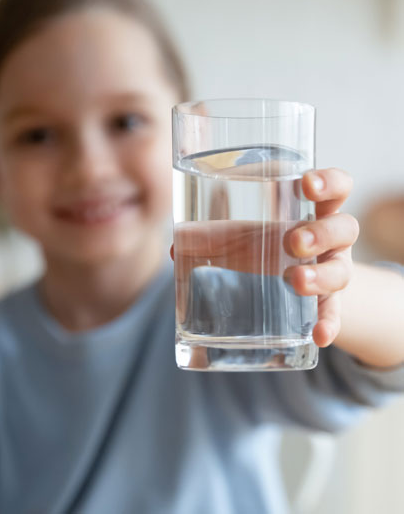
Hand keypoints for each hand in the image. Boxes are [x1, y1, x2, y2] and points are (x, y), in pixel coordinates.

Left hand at [171, 168, 358, 346]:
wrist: (296, 282)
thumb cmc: (266, 246)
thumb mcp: (243, 238)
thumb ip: (212, 237)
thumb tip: (175, 244)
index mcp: (312, 210)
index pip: (335, 186)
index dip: (329, 182)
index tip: (307, 184)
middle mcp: (330, 239)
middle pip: (344, 227)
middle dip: (321, 232)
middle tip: (292, 240)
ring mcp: (333, 270)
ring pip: (342, 270)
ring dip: (321, 276)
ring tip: (296, 281)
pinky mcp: (330, 302)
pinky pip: (335, 313)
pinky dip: (329, 324)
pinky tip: (319, 336)